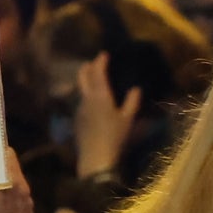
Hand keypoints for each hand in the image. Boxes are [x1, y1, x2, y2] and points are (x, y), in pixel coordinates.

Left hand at [74, 52, 140, 178]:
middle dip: (87, 67)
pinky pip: (80, 100)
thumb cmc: (114, 136)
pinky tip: (90, 100)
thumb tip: (136, 89)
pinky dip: (84, 94)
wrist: (95, 157)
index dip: (100, 61)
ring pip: (80, 89)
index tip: (103, 54)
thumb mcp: (127, 119)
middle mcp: (86, 99)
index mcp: (100, 95)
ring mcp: (79, 109)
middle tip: (93, 63)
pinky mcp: (76, 119)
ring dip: (85, 81)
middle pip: (82, 77)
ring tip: (92, 79)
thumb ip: (132, 102)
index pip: (97, 72)